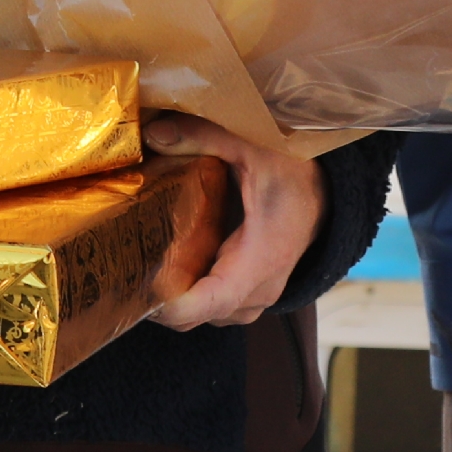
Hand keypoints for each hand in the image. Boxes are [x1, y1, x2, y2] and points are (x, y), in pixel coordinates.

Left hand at [143, 113, 326, 328]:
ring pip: (209, 314)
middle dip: (161, 302)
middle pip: (202, 315)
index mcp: (261, 256)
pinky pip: (218, 304)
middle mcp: (261, 286)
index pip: (213, 301)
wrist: (328, 186)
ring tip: (140, 269)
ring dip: (177, 298)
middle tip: (122, 271)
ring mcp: (260, 292)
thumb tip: (153, 136)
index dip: (172, 306)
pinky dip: (192, 293)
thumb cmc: (295, 168)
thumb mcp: (250, 143)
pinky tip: (168, 266)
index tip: (138, 292)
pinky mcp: (253, 287)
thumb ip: (202, 135)